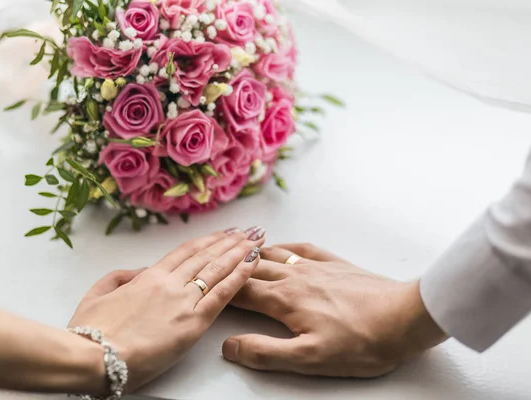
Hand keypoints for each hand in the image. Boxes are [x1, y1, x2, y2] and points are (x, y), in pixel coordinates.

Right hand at [68, 227, 265, 392]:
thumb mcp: (98, 294)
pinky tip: (253, 264)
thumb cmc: (90, 331)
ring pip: (218, 270)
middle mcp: (170, 283)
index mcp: (148, 277)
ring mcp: (183, 301)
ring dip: (240, 253)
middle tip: (248, 231)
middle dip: (230, 242)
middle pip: (207, 256)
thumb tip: (139, 273)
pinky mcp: (193, 323)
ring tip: (257, 240)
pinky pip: (222, 294)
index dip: (207, 241)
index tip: (223, 233)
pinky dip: (240, 276)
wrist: (92, 356)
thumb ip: (120, 277)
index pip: (185, 252)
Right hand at [223, 243, 447, 377]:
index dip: (219, 289)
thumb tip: (230, 346)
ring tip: (238, 248)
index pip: (241, 292)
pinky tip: (283, 246)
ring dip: (253, 252)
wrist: (404, 318)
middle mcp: (295, 277)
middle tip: (213, 261)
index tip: (202, 286)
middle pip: (253, 268)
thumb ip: (265, 352)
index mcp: (284, 300)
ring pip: (275, 254)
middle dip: (231, 266)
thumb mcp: (309, 359)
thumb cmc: (361, 342)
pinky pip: (304, 248)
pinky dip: (286, 246)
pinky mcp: (336, 264)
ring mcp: (316, 267)